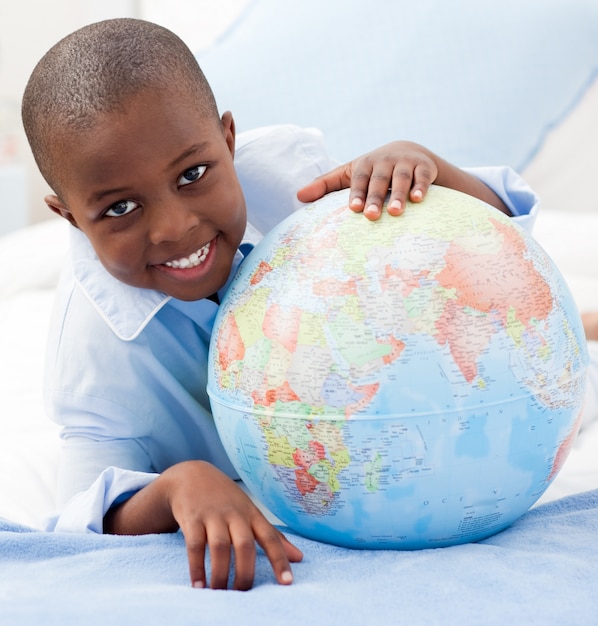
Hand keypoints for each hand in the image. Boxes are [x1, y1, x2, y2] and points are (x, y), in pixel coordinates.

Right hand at [104, 460, 302, 589]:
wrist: (191, 475)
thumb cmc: (226, 498)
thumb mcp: (251, 511)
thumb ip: (272, 535)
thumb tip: (298, 558)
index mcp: (252, 514)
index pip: (270, 537)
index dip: (279, 559)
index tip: (287, 582)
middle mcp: (234, 514)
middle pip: (245, 545)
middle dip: (245, 572)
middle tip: (243, 593)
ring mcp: (213, 515)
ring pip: (220, 547)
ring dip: (220, 573)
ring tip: (219, 592)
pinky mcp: (192, 518)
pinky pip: (195, 545)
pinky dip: (197, 567)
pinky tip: (198, 585)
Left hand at [297, 141, 437, 220]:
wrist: (409, 152)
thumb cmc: (372, 170)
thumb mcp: (349, 174)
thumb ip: (325, 185)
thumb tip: (298, 196)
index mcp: (365, 165)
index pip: (359, 180)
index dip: (356, 193)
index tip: (353, 209)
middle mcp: (385, 161)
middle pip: (379, 180)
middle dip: (375, 198)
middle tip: (371, 216)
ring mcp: (405, 163)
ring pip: (401, 179)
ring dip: (399, 195)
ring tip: (396, 212)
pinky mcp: (424, 167)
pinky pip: (422, 177)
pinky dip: (420, 187)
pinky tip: (417, 200)